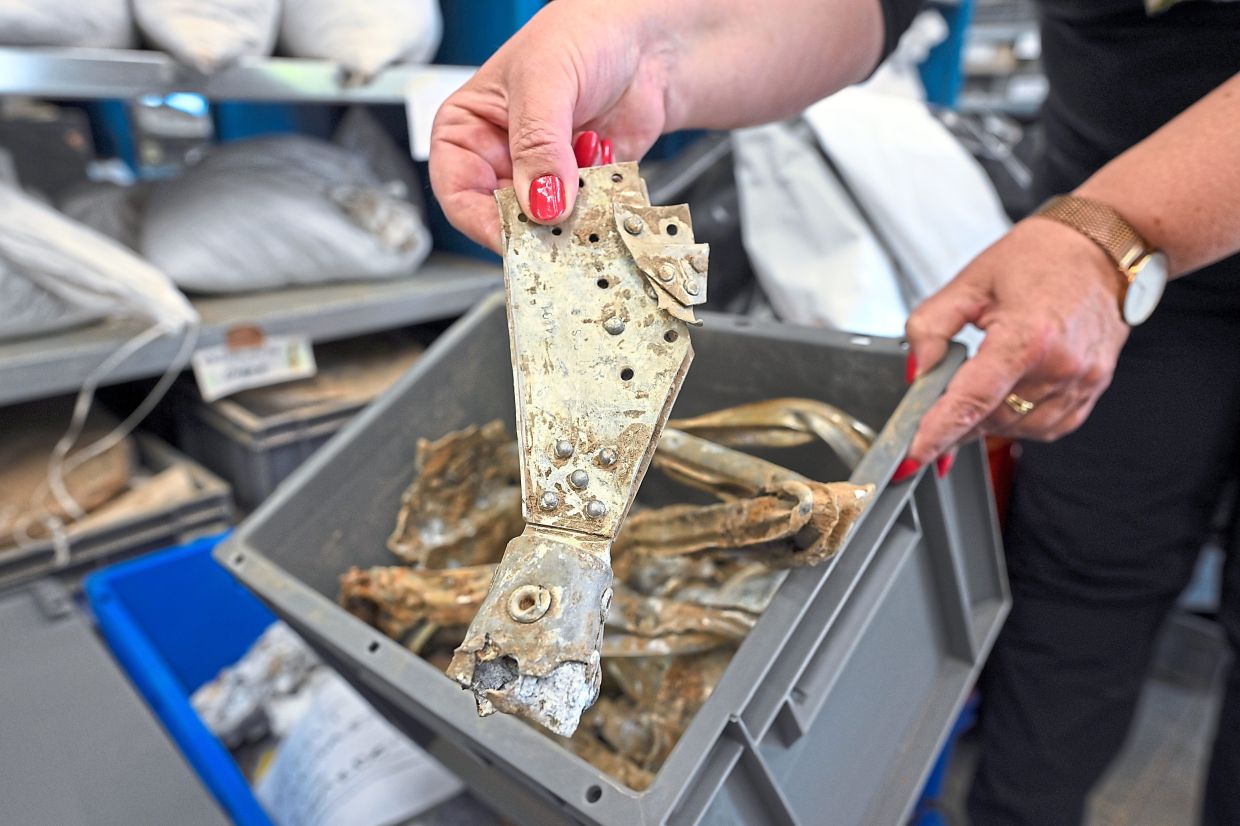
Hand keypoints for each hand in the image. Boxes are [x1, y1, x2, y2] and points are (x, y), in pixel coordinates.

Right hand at [428, 1, 674, 250]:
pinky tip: (611, 174)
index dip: (482, 221)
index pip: (458, 193)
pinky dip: (600, 209)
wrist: (652, 35)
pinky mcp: (588, 186)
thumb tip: (540, 203)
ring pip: (549, 225)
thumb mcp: (546, 79)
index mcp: (469, 129)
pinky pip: (588, 218)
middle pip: (504, 218)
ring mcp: (548, 175)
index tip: (516, 237)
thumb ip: (538, 144)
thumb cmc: (586, 30)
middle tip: (562, 224)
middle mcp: (504, 158)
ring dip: (574, 216)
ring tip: (594, 181)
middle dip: (535, 225)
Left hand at [902, 216, 1131, 472]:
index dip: (937, 434)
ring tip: (977, 386)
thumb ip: (931, 326)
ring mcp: (1082, 381)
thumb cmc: (1041, 257)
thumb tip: (917, 370)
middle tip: (937, 402)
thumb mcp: (969, 282)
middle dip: (956, 419)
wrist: (1103, 248)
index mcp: (1026, 336)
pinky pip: (1047, 427)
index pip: (971, 401)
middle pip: (990, 419)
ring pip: (1016, 429)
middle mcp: (1059, 365)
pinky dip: (1019, 420)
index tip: (913, 458)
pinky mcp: (1094, 389)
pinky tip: (1009, 394)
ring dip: (987, 420)